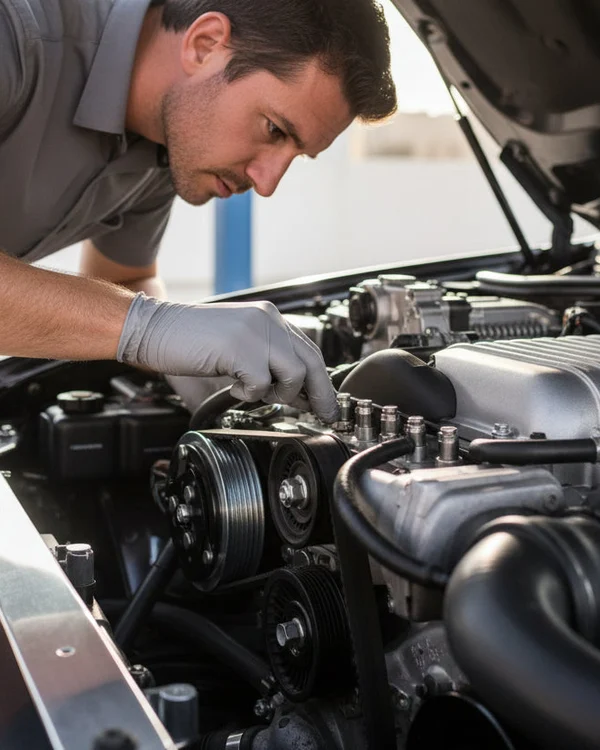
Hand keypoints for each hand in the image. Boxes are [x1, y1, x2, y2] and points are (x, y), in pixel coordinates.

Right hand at [117, 294, 339, 422]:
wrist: (152, 328)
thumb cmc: (188, 341)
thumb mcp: (236, 350)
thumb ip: (266, 366)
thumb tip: (295, 397)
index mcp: (267, 317)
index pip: (308, 349)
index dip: (320, 380)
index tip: (325, 402)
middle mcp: (266, 319)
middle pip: (312, 361)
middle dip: (321, 394)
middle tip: (325, 415)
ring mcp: (254, 332)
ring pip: (294, 374)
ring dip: (278, 393)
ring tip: (255, 392)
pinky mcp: (240, 348)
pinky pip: (261, 385)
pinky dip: (248, 394)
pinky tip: (232, 387)